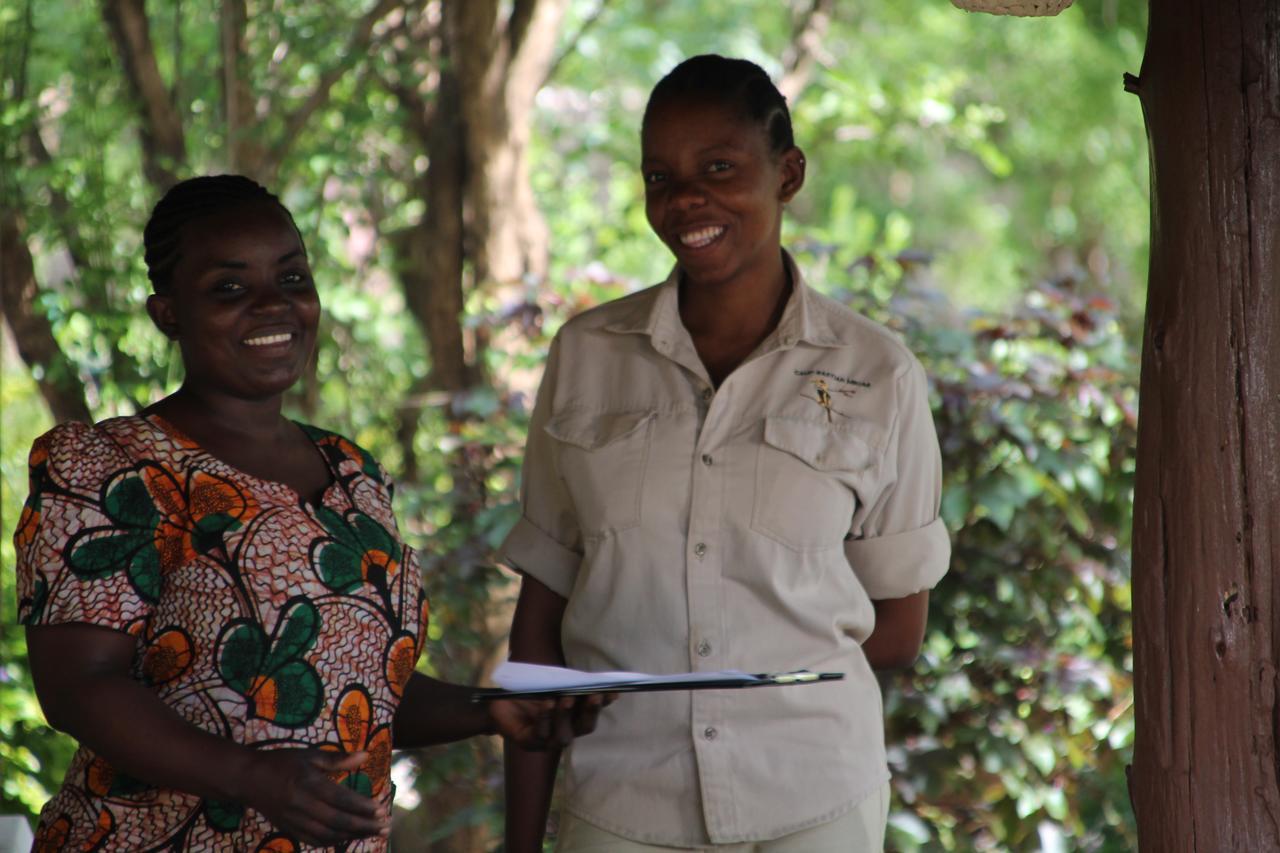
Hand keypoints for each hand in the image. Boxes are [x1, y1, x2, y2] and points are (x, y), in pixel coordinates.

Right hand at [241, 748, 389, 844]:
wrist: (247, 779)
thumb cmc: (282, 762)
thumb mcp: (309, 755)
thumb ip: (338, 759)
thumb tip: (366, 755)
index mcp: (308, 783)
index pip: (341, 799)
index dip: (362, 807)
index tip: (381, 809)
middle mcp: (301, 804)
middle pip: (337, 821)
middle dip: (364, 826)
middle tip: (385, 825)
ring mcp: (293, 820)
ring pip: (327, 834)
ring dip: (352, 835)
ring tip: (372, 832)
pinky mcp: (287, 828)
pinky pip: (313, 840)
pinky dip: (333, 841)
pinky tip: (347, 836)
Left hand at [490, 694, 613, 750]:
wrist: (497, 703)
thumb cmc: (526, 692)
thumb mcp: (548, 684)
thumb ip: (567, 682)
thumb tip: (587, 674)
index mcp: (572, 717)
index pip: (593, 712)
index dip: (604, 703)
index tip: (614, 691)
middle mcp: (564, 731)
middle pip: (585, 727)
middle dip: (592, 712)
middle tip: (595, 696)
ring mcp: (547, 740)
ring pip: (565, 736)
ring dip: (566, 716)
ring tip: (566, 699)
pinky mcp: (528, 742)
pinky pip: (541, 734)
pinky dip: (546, 718)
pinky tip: (547, 704)